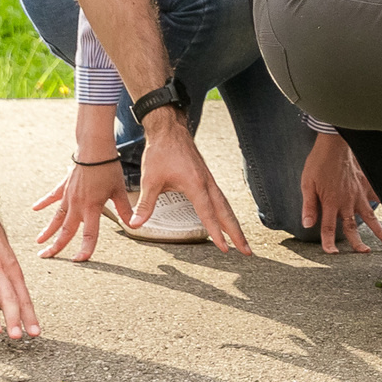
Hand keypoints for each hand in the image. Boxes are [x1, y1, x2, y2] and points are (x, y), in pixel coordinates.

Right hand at [31, 156, 128, 261]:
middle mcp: (77, 204)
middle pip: (66, 230)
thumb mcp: (119, 190)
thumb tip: (133, 225)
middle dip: (56, 246)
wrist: (95, 149)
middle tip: (45, 257)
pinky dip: (43, 203)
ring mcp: (68, 196)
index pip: (90, 233)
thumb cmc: (108, 168)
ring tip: (38, 243)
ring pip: (56, 218)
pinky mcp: (64, 186)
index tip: (79, 260)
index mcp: (92, 207)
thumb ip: (125, 210)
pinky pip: (52, 197)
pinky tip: (35, 209)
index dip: (86, 248)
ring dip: (47, 231)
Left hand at [133, 110, 249, 252]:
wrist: (169, 131)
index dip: (216, 233)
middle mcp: (207, 183)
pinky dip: (227, 213)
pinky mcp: (207, 178)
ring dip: (234, 225)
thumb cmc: (160, 153)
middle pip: (226, 213)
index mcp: (196, 184)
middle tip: (247, 251)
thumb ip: (145, 204)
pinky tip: (227, 221)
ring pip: (226, 206)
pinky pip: (221, 199)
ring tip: (242, 242)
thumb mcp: (150, 180)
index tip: (225, 248)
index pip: (209, 214)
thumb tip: (134, 224)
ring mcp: (209, 180)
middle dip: (237, 233)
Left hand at [300, 133, 381, 253]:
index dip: (329, 243)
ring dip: (378, 229)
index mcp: (331, 203)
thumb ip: (309, 206)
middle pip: (353, 227)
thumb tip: (307, 224)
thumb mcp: (307, 184)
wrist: (334, 144)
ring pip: (369, 216)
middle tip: (365, 253)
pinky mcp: (364, 183)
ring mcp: (358, 193)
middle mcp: (347, 201)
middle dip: (358, 242)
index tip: (332, 254)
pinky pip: (375, 195)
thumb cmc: (318, 163)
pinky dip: (381, 202)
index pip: (329, 228)